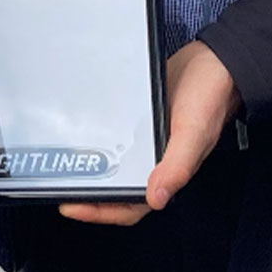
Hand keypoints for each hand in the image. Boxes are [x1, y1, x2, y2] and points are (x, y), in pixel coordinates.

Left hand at [58, 40, 239, 226]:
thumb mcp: (194, 132)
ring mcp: (145, 140)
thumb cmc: (211, 97)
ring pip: (115, 163)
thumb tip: (158, 198)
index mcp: (167, 170)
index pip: (131, 204)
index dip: (101, 210)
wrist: (214, 60)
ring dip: (93, 168)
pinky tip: (82, 132)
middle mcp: (154, 160)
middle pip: (117, 187)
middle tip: (57, 186)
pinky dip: (100, 139)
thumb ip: (177, 165)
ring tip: (63, 164)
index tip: (72, 206)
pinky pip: (117, 136)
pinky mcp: (139, 120)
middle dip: (89, 193)